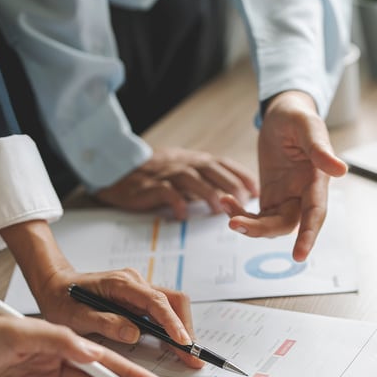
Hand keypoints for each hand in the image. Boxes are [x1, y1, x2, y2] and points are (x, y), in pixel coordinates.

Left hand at [31, 267, 204, 369]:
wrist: (55, 285)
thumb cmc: (61, 299)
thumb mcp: (74, 315)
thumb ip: (104, 323)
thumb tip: (134, 334)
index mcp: (121, 284)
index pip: (156, 302)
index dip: (172, 323)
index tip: (183, 343)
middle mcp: (136, 283)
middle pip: (174, 301)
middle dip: (186, 328)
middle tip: (193, 356)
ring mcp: (140, 289)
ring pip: (173, 306)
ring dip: (182, 329)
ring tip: (187, 355)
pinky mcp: (141, 299)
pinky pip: (164, 311)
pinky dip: (172, 328)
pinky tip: (173, 346)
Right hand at [95, 147, 257, 219]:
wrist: (120, 168)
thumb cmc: (157, 173)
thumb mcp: (185, 170)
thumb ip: (207, 179)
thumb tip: (234, 196)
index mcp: (196, 161)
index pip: (225, 165)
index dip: (242, 176)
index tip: (257, 191)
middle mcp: (186, 164)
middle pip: (214, 172)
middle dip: (231, 187)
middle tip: (244, 203)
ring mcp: (169, 174)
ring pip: (194, 180)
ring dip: (209, 195)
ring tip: (220, 210)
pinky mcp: (152, 186)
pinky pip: (167, 193)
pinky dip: (177, 204)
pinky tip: (184, 216)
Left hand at [226, 90, 347, 261]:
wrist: (282, 116)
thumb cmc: (298, 117)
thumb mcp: (308, 126)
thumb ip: (320, 148)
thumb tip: (341, 170)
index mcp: (317, 180)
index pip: (315, 213)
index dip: (308, 235)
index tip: (299, 256)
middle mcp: (304, 194)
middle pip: (287, 225)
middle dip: (261, 230)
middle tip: (234, 223)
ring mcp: (287, 198)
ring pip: (270, 225)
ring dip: (248, 223)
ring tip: (225, 203)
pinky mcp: (271, 197)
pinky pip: (257, 216)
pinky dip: (241, 213)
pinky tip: (226, 200)